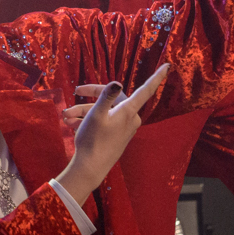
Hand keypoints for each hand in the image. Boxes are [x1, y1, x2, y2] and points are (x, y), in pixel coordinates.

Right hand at [56, 65, 169, 202]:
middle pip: (112, 98)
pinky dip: (88, 120)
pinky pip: (104, 121)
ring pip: (104, 111)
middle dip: (90, 96)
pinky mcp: (116, 136)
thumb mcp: (96, 115)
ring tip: (66, 116)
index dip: (156, 77)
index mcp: (128, 111)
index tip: (167, 65)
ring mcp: (123, 128)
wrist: (91, 168)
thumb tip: (117, 82)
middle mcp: (130, 118)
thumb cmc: (93, 140)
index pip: (146, 89)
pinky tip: (71, 124)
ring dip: (84, 111)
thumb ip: (106, 97)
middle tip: (75, 92)